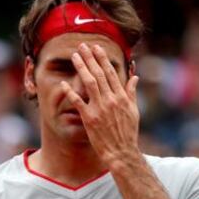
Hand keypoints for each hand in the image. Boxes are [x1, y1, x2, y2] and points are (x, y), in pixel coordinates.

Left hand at [61, 42, 139, 169]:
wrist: (121, 152)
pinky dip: (71, 92)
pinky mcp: (90, 118)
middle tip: (82, 46)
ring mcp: (100, 108)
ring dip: (81, 68)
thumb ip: (132, 92)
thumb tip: (135, 77)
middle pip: (99, 74)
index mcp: (122, 97)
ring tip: (75, 56)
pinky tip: (63, 83)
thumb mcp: (134, 111)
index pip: (111, 73)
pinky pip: (78, 102)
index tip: (96, 48)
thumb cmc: (128, 133)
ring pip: (89, 83)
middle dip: (90, 58)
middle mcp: (111, 100)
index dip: (102, 59)